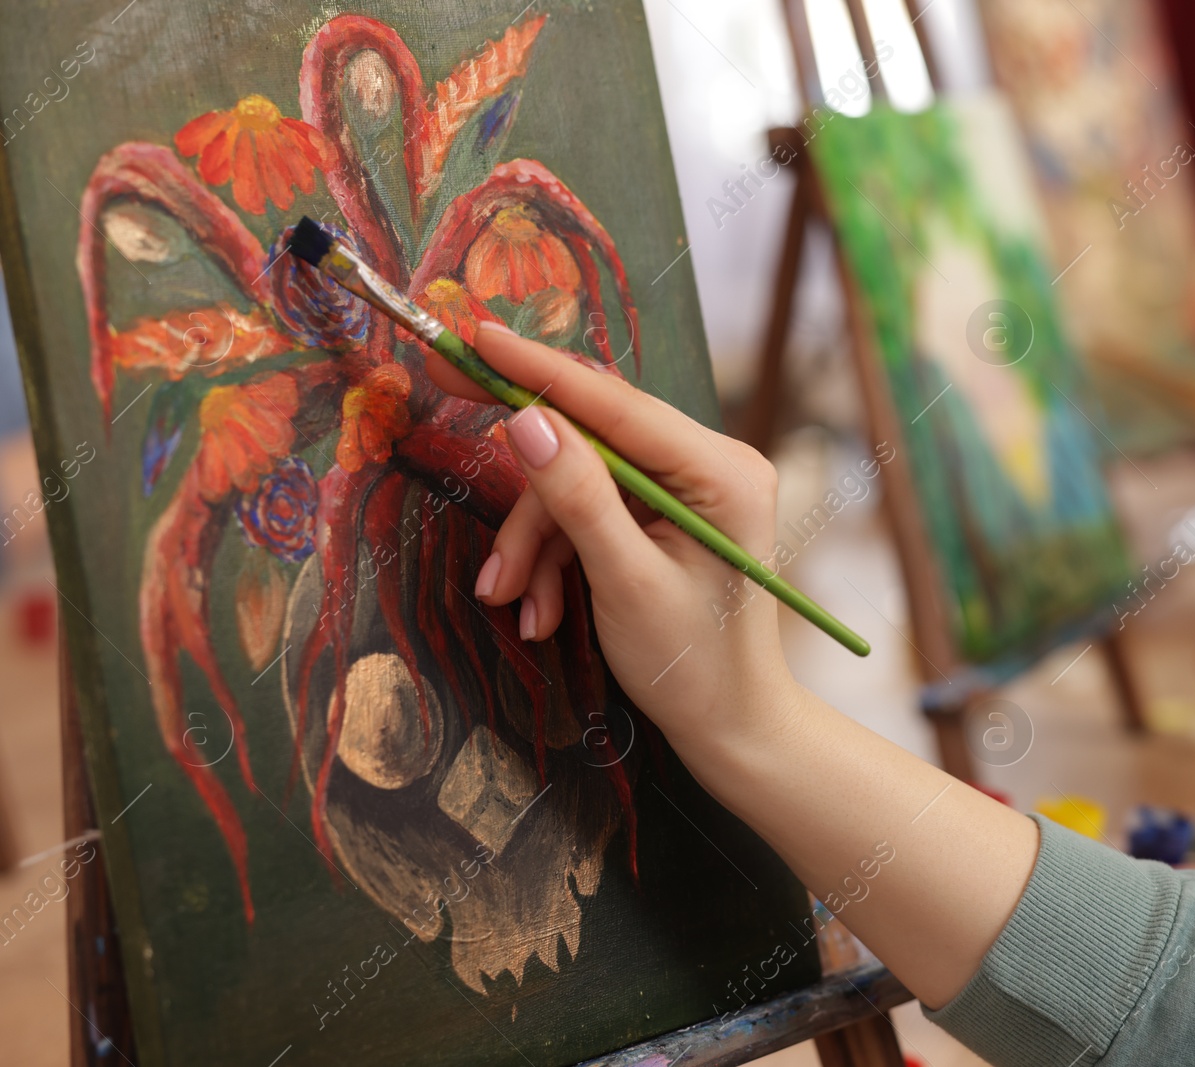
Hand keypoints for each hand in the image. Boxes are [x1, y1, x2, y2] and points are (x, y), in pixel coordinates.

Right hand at [431, 322, 1040, 1010]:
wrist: (732, 728)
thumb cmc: (693, 665)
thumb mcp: (626, 583)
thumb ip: (577, 499)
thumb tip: (526, 420)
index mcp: (721, 469)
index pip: (615, 402)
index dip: (538, 369)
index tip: (473, 336)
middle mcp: (710, 464)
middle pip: (591, 442)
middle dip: (529, 499)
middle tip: (452, 442)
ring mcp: (686, 491)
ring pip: (579, 485)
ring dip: (536, 544)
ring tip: (512, 602)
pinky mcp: (664, 518)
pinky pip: (591, 515)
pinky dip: (556, 559)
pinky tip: (543, 612)